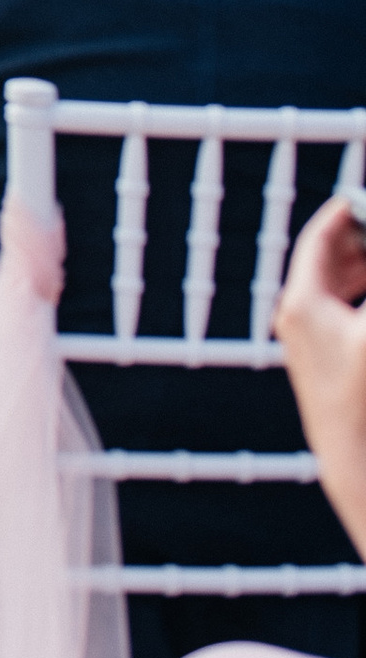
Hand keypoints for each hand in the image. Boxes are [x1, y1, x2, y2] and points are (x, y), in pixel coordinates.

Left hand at [276, 194, 365, 552]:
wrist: (355, 461)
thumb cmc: (364, 396)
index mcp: (303, 301)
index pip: (320, 239)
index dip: (345, 212)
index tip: (361, 196)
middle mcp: (298, 317)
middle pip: (328, 261)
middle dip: (361, 241)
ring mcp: (308, 341)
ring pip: (336, 287)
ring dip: (364, 269)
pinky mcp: (324, 363)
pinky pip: (341, 313)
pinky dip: (361, 296)